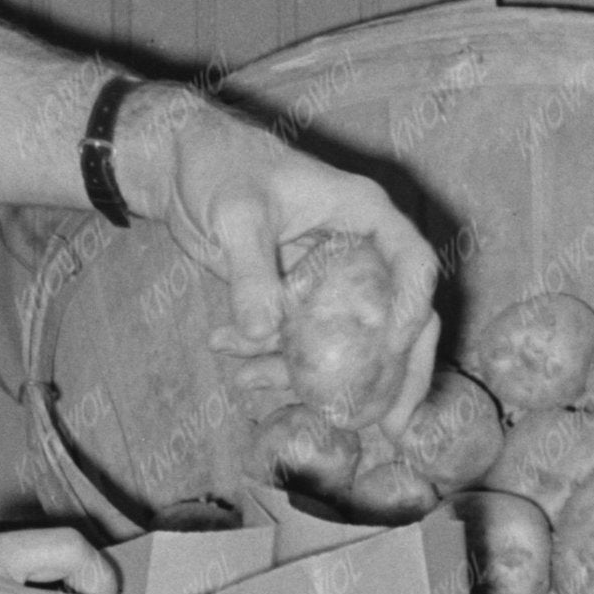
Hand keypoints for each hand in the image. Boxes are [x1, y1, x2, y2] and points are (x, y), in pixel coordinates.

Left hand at [154, 108, 440, 424]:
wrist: (180, 164)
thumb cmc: (219, 166)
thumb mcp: (236, 215)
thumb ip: (251, 271)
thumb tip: (264, 332)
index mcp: (365, 215)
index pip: (412, 265)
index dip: (411, 312)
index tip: (390, 355)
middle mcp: (359, 249)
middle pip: (398, 317)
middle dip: (396, 376)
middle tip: (392, 428)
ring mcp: (329, 278)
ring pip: (349, 341)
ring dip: (320, 380)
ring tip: (284, 400)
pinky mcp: (296, 298)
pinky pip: (300, 342)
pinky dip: (272, 361)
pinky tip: (238, 371)